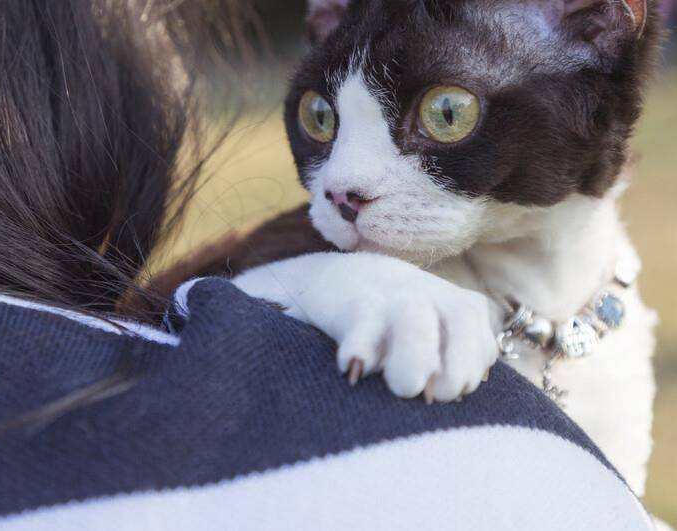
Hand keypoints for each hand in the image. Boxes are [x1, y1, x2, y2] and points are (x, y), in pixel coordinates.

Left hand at [232, 252, 499, 401]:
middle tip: (406, 390)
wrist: (350, 282)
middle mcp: (391, 290)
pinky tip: (463, 384)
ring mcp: (431, 298)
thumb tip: (193, 298)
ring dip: (459, 357)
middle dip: (414, 350)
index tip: (353, 369)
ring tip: (444, 395)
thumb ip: (241, 304)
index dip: (363, 338)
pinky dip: (479, 357)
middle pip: (413, 312)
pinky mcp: (462, 313)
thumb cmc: (301, 311)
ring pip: (460, 317)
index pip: (358, 310)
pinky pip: (483, 331)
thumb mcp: (266, 306)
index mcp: (343, 293)